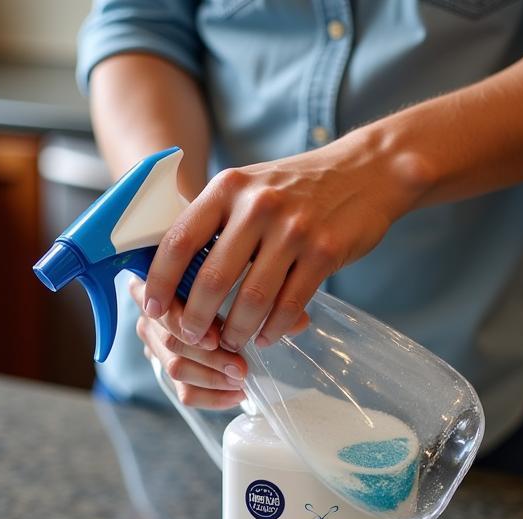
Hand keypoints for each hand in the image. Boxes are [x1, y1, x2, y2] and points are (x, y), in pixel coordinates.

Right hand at [128, 278, 246, 409]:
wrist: (210, 306)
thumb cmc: (213, 283)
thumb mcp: (207, 276)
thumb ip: (211, 282)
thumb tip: (241, 299)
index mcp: (153, 290)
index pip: (161, 310)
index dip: (185, 325)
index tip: (215, 338)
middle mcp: (150, 320)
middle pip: (172, 344)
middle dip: (210, 358)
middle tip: (239, 366)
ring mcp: (157, 349)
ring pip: (177, 370)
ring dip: (212, 378)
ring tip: (240, 379)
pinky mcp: (169, 376)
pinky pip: (185, 393)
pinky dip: (213, 398)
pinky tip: (235, 395)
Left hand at [141, 136, 415, 349]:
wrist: (367, 171)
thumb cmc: (295, 188)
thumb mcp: (248, 188)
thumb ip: (213, 222)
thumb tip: (171, 275)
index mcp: (228, 188)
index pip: (178, 241)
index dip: (161, 282)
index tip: (154, 309)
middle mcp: (258, 205)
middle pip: (212, 279)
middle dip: (197, 320)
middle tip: (195, 338)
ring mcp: (294, 229)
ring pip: (251, 299)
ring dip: (237, 332)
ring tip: (231, 344)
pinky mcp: (325, 252)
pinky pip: (289, 305)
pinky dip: (273, 329)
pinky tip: (266, 337)